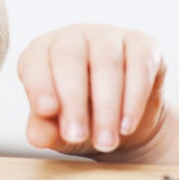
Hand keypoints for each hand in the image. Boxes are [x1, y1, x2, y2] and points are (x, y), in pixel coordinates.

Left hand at [17, 24, 166, 158]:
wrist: (124, 123)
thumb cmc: (81, 118)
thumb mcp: (58, 129)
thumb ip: (45, 130)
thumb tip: (38, 137)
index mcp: (42, 52)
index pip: (35, 62)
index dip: (39, 85)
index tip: (46, 110)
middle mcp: (74, 37)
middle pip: (70, 59)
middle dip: (74, 101)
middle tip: (77, 136)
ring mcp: (109, 37)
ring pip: (107, 64)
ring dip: (107, 107)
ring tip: (105, 142)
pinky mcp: (143, 45)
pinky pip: (140, 67)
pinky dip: (134, 100)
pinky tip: (126, 125)